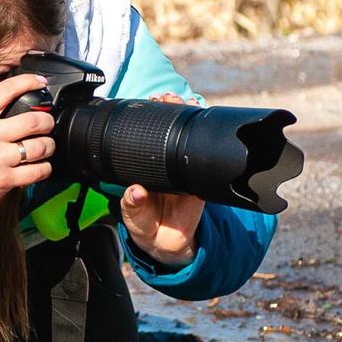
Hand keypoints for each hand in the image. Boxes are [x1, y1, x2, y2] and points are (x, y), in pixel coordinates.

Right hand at [0, 73, 55, 226]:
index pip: (8, 89)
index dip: (29, 82)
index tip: (39, 83)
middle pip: (34, 121)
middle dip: (47, 122)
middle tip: (46, 124)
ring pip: (41, 146)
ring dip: (48, 145)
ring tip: (45, 146)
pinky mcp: (5, 180)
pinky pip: (38, 171)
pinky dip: (44, 168)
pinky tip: (39, 166)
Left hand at [120, 94, 204, 264]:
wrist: (165, 244)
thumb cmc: (145, 222)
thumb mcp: (132, 214)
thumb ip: (131, 204)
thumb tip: (136, 191)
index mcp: (148, 165)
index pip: (150, 133)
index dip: (153, 114)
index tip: (153, 99)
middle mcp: (166, 163)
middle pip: (172, 127)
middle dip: (174, 106)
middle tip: (171, 96)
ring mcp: (185, 171)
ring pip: (190, 138)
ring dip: (192, 118)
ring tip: (190, 103)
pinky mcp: (201, 185)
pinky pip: (206, 164)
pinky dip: (210, 148)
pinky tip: (209, 132)